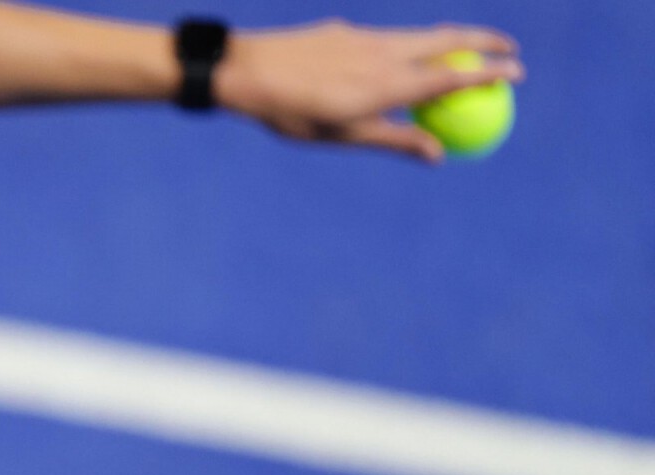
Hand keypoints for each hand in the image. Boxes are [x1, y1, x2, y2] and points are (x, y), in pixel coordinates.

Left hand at [215, 20, 523, 161]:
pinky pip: (387, 37)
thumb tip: (438, 155)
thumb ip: (394, 140)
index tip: (519, 73)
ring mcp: (365, 36)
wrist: (246, 70)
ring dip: (447, 39)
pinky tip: (395, 59)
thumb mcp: (343, 135)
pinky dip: (407, 45)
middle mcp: (384, 52)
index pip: (454, 74)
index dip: (490, 72)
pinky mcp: (344, 30)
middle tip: (508, 48)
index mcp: (389, 83)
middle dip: (484, 39)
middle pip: (447, 38)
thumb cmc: (293, 114)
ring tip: (464, 50)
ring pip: (418, 34)